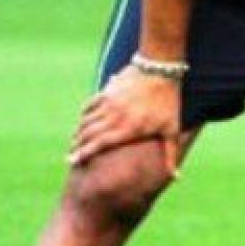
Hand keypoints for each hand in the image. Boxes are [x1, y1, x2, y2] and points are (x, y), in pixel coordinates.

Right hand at [68, 66, 182, 176]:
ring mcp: (108, 103)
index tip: (74, 162)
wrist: (160, 69)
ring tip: (74, 143)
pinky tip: (81, 122)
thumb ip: (170, 154)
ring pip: (86, 121)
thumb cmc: (168, 101)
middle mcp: (114, 118)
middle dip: (76, 147)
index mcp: (128, 129)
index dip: (84, 154)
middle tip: (69, 157)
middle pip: (88, 135)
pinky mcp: (107, 92)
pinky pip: (90, 106)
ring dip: (78, 133)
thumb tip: (176, 176)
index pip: (99, 144)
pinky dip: (84, 115)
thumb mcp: (171, 129)